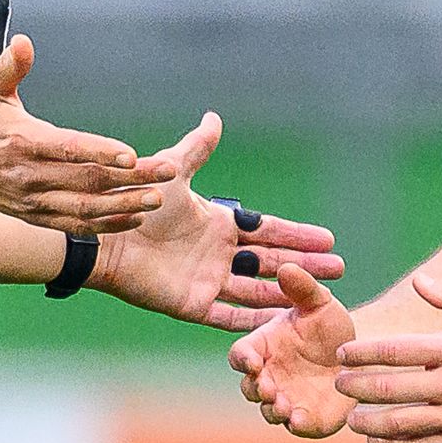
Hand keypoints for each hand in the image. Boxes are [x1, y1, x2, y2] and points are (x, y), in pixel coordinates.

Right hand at [0, 36, 192, 235]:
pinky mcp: (34, 215)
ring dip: (124, 206)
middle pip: (88, 181)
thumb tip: (25, 42)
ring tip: (157, 199)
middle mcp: (29, 176)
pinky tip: (132, 217)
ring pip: (86, 209)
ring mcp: (33, 201)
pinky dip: (105, 224)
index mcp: (23, 142)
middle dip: (132, 179)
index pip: (69, 149)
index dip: (102, 153)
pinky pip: (75, 225)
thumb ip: (10, 66)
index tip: (134, 155)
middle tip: (168, 173)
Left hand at [94, 147, 345, 332]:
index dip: (296, 235)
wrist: (103, 237)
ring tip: (319, 299)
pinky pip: (229, 316)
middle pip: (271, 262)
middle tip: (338, 269)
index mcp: (218, 224)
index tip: (327, 239)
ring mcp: (207, 281)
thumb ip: (197, 150)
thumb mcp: (172, 171)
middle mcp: (217, 254)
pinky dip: (255, 322)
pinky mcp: (192, 304)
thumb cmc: (135, 202)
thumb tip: (214, 118)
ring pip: (257, 290)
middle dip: (304, 266)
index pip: (267, 231)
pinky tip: (281, 324)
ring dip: (287, 294)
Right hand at [231, 261, 357, 437]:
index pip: (241, 355)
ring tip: (284, 406)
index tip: (253, 361)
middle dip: (257, 389)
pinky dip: (296, 425)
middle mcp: (269, 375)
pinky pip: (297, 426)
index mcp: (264, 346)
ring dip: (273, 410)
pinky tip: (301, 420)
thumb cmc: (329, 326)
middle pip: (250, 388)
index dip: (243, 359)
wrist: (359, 355)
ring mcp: (286, 399)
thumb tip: (287, 267)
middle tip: (268, 388)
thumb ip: (302, 288)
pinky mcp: (308, 419)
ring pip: (269, 411)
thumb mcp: (319, 302)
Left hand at [335, 271, 441, 442]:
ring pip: (400, 423)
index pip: (395, 350)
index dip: (362, 352)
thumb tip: (418, 280)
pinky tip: (376, 442)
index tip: (342, 354)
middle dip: (356, 387)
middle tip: (338, 384)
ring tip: (351, 419)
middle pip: (389, 388)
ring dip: (368, 422)